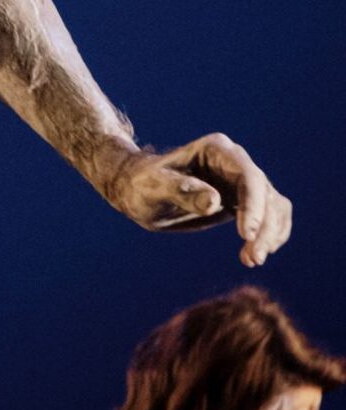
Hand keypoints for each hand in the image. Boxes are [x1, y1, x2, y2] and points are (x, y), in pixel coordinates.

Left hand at [106, 134, 292, 265]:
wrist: (135, 189)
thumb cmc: (141, 183)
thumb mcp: (154, 187)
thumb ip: (182, 192)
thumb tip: (214, 202)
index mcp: (215, 149)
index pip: (247, 176)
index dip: (252, 205)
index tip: (245, 235)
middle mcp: (234, 161)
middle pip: (265, 193)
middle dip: (264, 227)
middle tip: (253, 258)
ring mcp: (241, 181)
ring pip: (274, 206)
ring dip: (270, 234)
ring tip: (251, 260)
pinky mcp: (243, 200)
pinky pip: (270, 216)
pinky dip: (269, 235)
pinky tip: (254, 254)